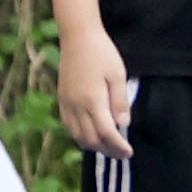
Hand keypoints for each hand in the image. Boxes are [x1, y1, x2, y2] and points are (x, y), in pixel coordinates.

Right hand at [57, 21, 138, 158]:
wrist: (77, 37)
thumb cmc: (102, 53)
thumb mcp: (118, 75)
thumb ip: (120, 102)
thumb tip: (122, 124)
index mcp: (92, 100)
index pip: (106, 132)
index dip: (118, 146)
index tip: (129, 152)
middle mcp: (76, 105)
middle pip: (91, 138)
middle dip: (107, 150)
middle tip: (122, 153)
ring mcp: (66, 103)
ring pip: (77, 135)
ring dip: (93, 145)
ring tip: (108, 147)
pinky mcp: (61, 99)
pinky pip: (68, 125)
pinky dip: (80, 136)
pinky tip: (91, 136)